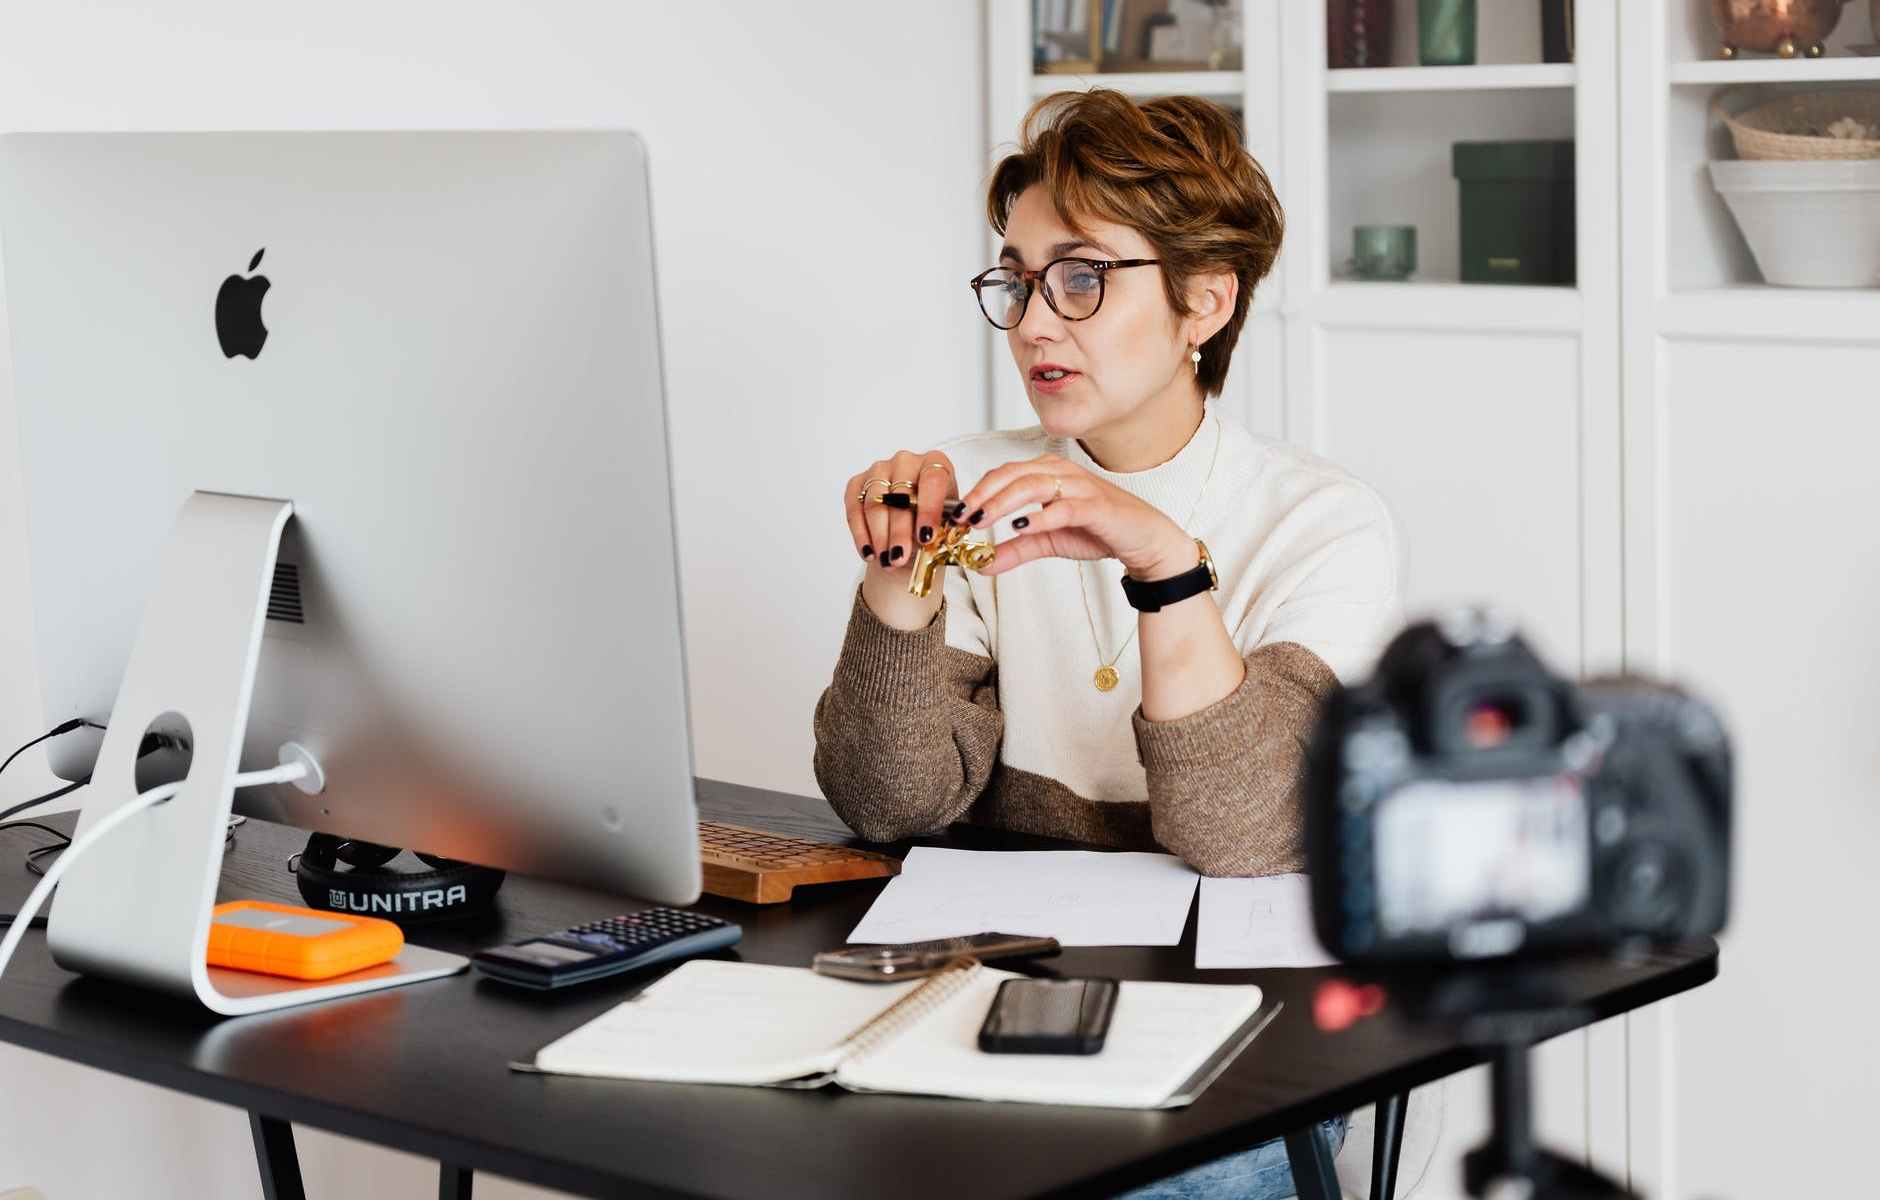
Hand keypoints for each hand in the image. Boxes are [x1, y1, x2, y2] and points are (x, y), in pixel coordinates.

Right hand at [844, 449, 960, 576]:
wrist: (910, 526)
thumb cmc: (931, 521)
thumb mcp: (945, 524)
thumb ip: (945, 527)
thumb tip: (945, 534)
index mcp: (935, 463)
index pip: (933, 480)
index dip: (929, 509)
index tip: (926, 536)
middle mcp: (906, 461)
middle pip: (900, 495)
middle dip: (899, 531)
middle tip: (900, 558)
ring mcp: (879, 470)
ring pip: (875, 503)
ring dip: (879, 536)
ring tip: (886, 560)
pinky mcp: (858, 483)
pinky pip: (854, 508)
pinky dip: (861, 534)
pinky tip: (869, 553)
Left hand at [954, 452, 1194, 580]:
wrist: (1143, 540)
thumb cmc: (1097, 531)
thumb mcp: (1048, 541)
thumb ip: (1016, 550)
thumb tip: (982, 565)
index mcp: (1047, 473)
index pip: (1003, 473)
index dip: (977, 491)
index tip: (955, 515)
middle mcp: (1061, 471)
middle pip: (1012, 474)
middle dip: (982, 495)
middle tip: (961, 518)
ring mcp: (1079, 486)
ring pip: (1032, 484)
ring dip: (1002, 502)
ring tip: (981, 521)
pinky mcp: (1096, 506)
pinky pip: (1063, 507)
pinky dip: (1039, 516)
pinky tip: (1020, 527)